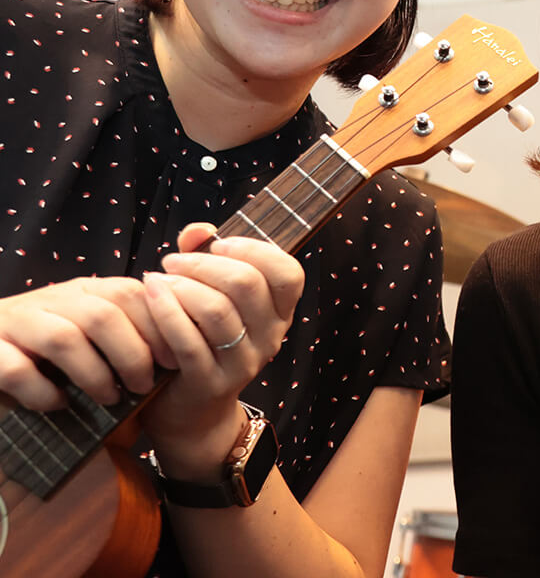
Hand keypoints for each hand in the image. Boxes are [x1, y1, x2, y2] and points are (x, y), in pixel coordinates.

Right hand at [0, 276, 173, 409]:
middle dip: (132, 354)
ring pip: (65, 339)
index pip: (130, 292)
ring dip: (95, 374)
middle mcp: (50, 300)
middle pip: (103, 314)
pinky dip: (44, 392)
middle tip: (143, 386)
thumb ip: (126, 336)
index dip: (159, 326)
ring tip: (109, 399)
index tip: (176, 359)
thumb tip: (179, 355)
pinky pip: (17, 371)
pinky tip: (58, 404)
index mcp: (82, 291)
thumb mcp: (93, 336)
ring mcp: (15, 323)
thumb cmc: (53, 356)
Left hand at [138, 223, 303, 468]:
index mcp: (279, 314)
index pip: (288, 273)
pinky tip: (149, 295)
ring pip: (216, 310)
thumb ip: (206, 255)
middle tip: (173, 262)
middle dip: (203, 263)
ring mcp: (243, 363)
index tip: (220, 243)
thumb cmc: (198, 339)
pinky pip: (187, 341)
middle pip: (247, 284)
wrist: (189, 410)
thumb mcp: (210, 295)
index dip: (255, 249)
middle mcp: (270, 338)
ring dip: (180, 286)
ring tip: (157, 279)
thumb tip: (198, 230)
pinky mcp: (210, 383)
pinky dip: (165, 311)